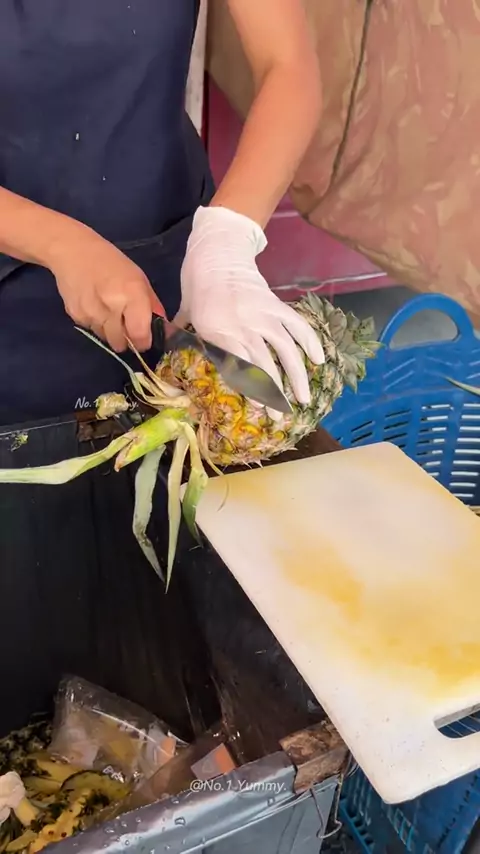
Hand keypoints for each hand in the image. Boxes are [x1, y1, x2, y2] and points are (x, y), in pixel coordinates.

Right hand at [49, 225, 163, 351]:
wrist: (71, 251)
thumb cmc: (110, 262)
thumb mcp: (138, 278)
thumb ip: (151, 305)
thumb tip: (162, 328)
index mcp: (131, 294)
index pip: (139, 335)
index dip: (144, 342)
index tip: (144, 339)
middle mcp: (111, 306)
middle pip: (121, 343)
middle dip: (126, 340)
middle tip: (126, 325)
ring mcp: (90, 313)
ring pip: (106, 339)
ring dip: (110, 332)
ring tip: (108, 311)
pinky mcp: (75, 316)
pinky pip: (91, 330)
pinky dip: (96, 324)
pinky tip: (94, 306)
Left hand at [178, 206, 323, 405]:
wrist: (216, 251)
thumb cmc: (196, 287)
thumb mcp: (188, 318)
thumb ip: (191, 343)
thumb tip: (188, 368)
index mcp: (216, 330)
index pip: (236, 367)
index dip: (250, 389)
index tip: (257, 409)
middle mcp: (242, 324)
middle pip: (263, 365)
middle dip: (273, 394)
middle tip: (280, 416)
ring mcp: (263, 314)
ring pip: (286, 350)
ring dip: (297, 376)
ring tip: (303, 399)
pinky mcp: (277, 305)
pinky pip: (298, 325)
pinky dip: (310, 342)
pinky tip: (319, 360)